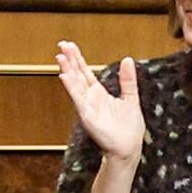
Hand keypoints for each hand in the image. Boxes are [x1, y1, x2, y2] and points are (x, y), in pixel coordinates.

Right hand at [53, 44, 145, 162]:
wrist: (129, 148)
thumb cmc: (129, 127)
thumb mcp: (131, 97)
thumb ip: (128, 79)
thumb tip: (128, 59)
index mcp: (99, 93)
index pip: (85, 72)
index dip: (77, 59)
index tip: (70, 46)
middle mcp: (90, 98)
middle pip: (77, 75)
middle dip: (69, 60)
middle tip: (61, 45)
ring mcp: (87, 107)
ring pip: (75, 85)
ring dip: (67, 71)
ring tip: (60, 57)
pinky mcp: (88, 116)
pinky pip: (78, 99)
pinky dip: (72, 88)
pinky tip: (65, 76)